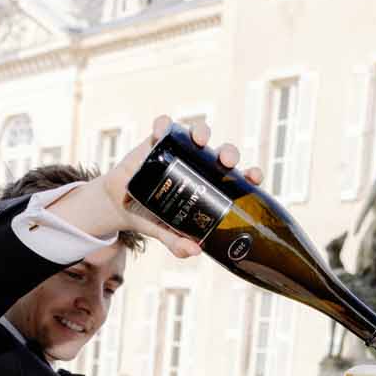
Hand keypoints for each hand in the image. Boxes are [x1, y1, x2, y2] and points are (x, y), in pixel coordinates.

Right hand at [104, 117, 264, 258]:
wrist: (121, 205)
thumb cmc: (152, 216)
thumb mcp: (165, 232)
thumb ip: (178, 242)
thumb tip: (195, 251)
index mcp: (212, 185)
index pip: (238, 177)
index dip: (251, 175)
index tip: (254, 178)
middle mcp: (200, 164)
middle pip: (222, 153)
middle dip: (229, 153)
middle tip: (226, 162)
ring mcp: (180, 150)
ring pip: (198, 133)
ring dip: (202, 132)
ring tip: (199, 140)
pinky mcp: (157, 140)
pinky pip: (164, 126)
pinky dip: (164, 124)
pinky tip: (161, 131)